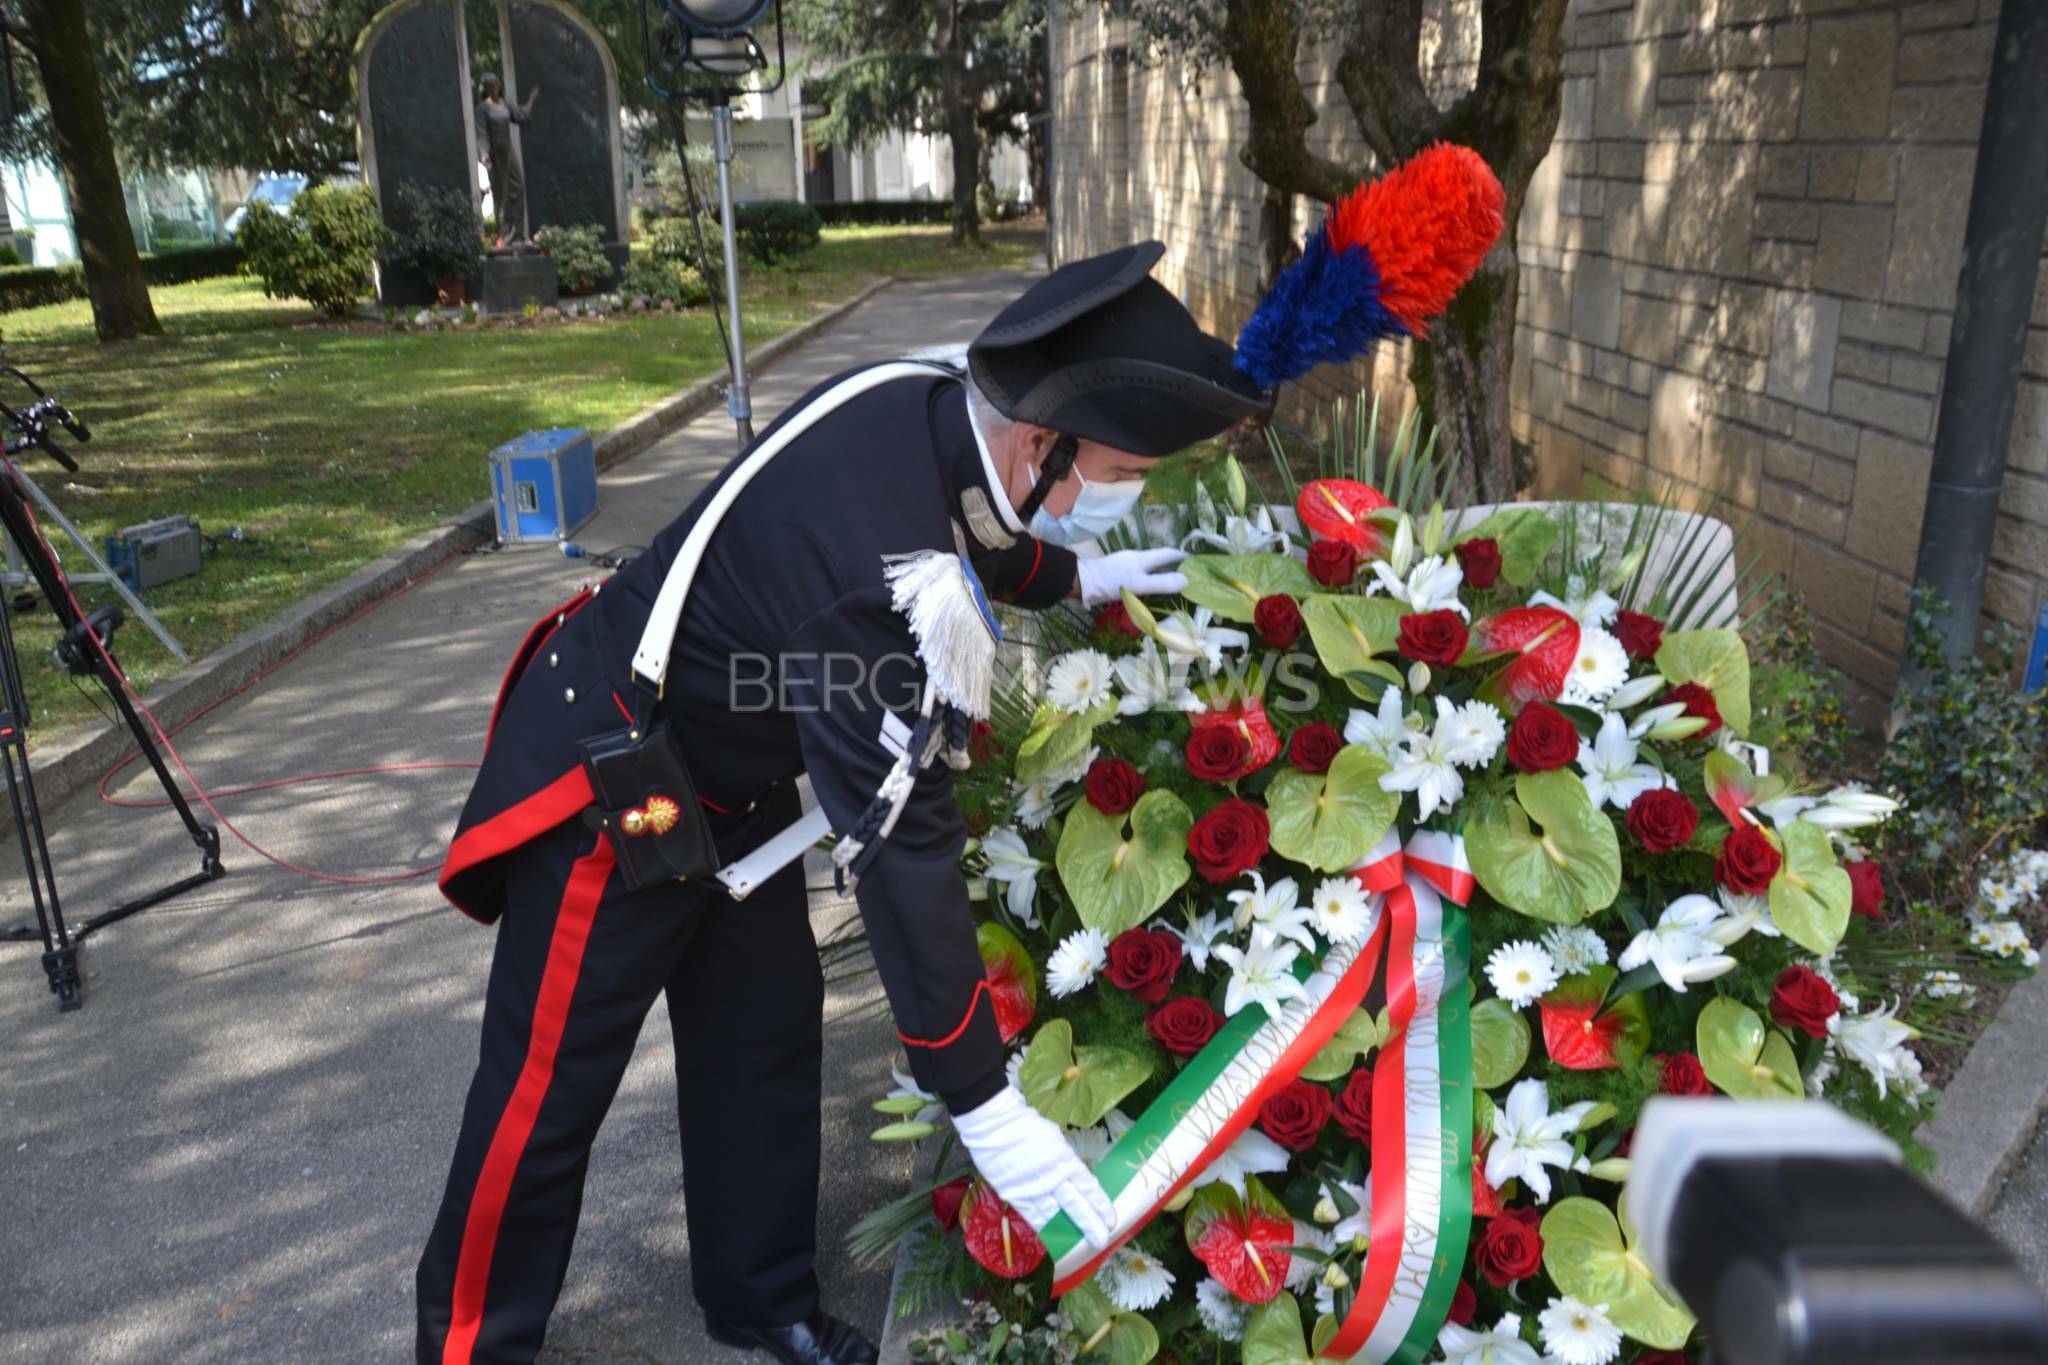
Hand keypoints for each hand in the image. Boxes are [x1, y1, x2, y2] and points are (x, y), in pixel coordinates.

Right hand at [951, 1085, 1116, 1247]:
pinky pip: (1032, 1216)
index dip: (1100, 1205)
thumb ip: (1064, 1161)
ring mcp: (1032, 1190)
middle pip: (1076, 1207)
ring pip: (1054, 1216)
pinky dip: (1045, 1227)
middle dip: (1091, 1225)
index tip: (1111, 1219)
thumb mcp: (1055, 1140)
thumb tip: (1073, 1177)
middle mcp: (1051, 1179)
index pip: (1088, 1188)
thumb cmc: (1027, 1127)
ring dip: (1068, 1230)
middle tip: (1102, 1239)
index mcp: (1065, 1161)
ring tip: (1080, 1242)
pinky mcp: (1014, 1196)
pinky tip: (1054, 1236)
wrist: (994, 1126)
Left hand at [1073, 547, 1186, 607]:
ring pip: (1147, 566)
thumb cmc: (1111, 582)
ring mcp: (1124, 564)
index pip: (1168, 553)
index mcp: (1143, 558)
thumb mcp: (1140, 584)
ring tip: (1168, 582)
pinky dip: (1146, 578)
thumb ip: (1162, 583)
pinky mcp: (1115, 572)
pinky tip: (1144, 588)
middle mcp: (1135, 557)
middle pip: (1158, 558)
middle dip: (1171, 564)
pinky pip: (1136, 573)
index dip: (1182, 556)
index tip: (1194, 561)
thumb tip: (1186, 580)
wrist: (1082, 583)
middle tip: (1184, 573)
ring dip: (1158, 571)